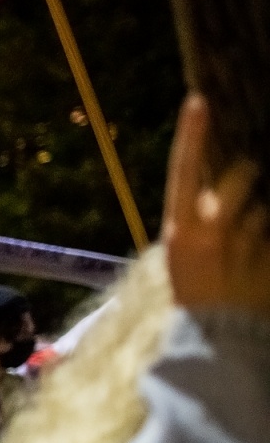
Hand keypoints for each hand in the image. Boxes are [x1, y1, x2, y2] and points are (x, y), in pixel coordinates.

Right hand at [164, 94, 269, 319]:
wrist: (217, 342)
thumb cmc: (194, 299)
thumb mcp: (185, 259)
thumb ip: (201, 226)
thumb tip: (226, 193)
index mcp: (180, 230)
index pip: (184, 171)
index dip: (191, 135)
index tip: (199, 100)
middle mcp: (212, 230)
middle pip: (242, 178)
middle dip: (248, 180)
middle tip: (247, 194)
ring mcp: (245, 244)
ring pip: (265, 212)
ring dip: (262, 226)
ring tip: (247, 253)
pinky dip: (269, 247)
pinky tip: (257, 262)